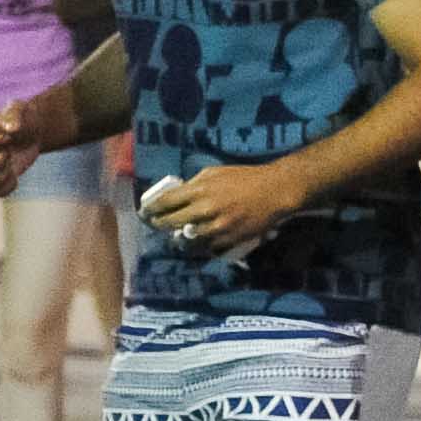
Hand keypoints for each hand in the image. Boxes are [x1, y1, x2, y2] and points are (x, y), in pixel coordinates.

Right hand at [0, 82, 78, 195]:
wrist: (33, 132)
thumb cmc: (23, 117)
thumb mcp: (20, 110)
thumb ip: (14, 116)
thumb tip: (11, 129)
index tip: (8, 139)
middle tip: (10, 152)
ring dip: (2, 175)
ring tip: (11, 163)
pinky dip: (8, 186)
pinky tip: (15, 175)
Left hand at [139, 159, 309, 260]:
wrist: (275, 191)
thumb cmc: (245, 178)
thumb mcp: (215, 172)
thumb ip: (195, 184)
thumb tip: (179, 193)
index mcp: (199, 190)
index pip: (165, 202)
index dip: (151, 209)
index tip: (145, 212)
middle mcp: (205, 210)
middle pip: (171, 223)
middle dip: (160, 225)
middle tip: (157, 226)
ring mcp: (217, 226)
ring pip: (188, 240)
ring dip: (179, 240)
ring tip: (177, 239)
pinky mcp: (230, 239)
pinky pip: (208, 248)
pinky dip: (202, 246)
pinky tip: (200, 244)